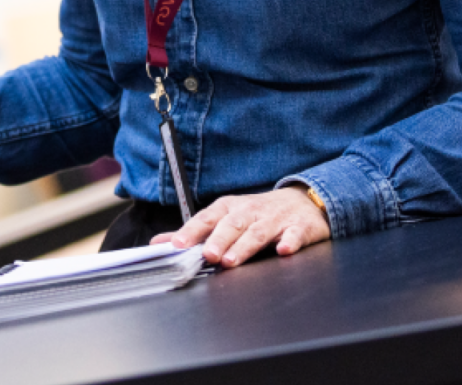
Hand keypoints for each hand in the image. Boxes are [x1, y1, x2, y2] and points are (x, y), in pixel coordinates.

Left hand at [154, 187, 330, 266]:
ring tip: (231, 260)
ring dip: (244, 245)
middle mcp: (249, 212)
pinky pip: (294, 234)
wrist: (302, 202)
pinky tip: (283, 250)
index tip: (179, 245)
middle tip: (208, 255)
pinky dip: (289, 241)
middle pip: (231, 225)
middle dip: (218, 240)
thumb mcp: (224, 217)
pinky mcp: (298, 227)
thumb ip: (194, 232)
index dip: (192, 231)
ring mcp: (275, 219)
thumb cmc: (257, 213)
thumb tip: (159, 242)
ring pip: (258, 232)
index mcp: (229, 209)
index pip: (207, 219)